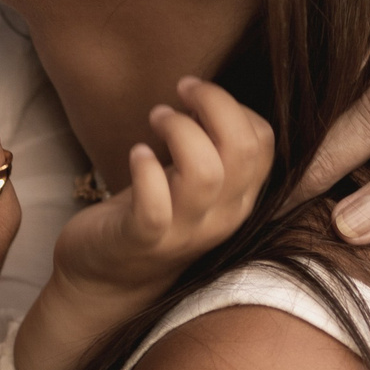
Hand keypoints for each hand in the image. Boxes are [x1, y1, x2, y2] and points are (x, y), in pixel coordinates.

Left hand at [54, 77, 272, 307]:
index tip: (196, 94)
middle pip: (242, 149)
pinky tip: (136, 153)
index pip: (262, 141)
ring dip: (178, 130)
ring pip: (205, 173)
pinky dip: (145, 171)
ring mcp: (184, 232)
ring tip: (156, 117)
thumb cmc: (150, 214)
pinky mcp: (142, 240)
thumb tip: (207, 95)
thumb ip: (211, 148)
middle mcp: (222, 217)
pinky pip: (155, 207)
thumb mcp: (191, 182)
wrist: (106, 278)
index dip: (233, 105)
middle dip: (213, 104)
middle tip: (180, 90)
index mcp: (238, 198)